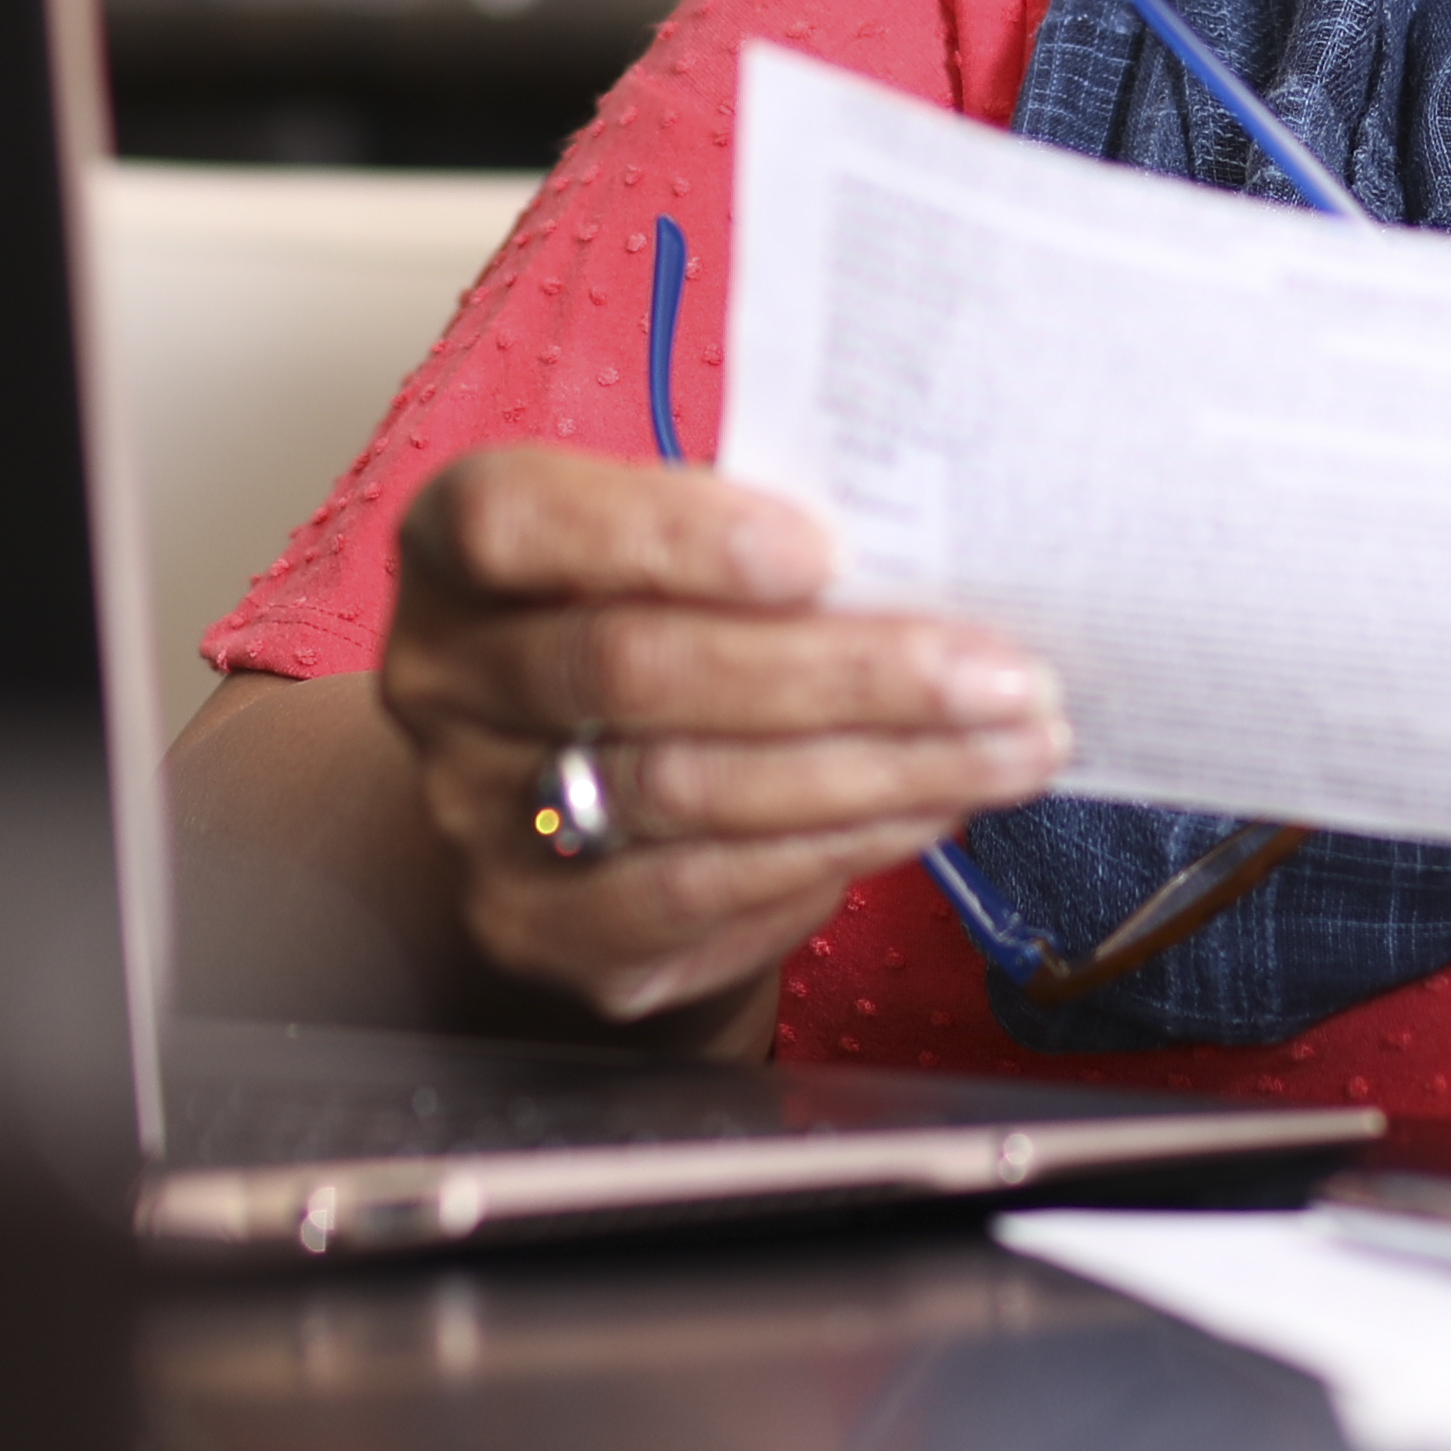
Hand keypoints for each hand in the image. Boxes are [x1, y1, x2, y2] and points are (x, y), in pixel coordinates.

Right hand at [377, 442, 1073, 1027]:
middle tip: (1000, 673)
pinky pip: (700, 897)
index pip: (519, 521)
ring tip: (1009, 746)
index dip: (667, 534)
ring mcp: (476, 818)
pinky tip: (931, 808)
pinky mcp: (538, 930)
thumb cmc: (653, 615)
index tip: (820, 550)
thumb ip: (755, 535)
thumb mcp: (674, 538)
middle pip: (636, 671)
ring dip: (879, 774)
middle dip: (846, 673)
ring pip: (688, 794)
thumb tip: (930, 558)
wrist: (565, 772)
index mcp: (456, 544)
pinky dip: (837, 851)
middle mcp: (441, 680)